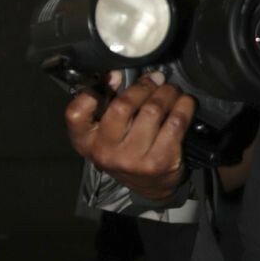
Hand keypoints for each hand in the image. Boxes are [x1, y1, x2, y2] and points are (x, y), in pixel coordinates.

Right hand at [64, 72, 194, 202]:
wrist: (149, 185)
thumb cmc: (125, 150)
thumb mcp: (106, 132)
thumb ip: (107, 104)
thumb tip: (117, 74)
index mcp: (86, 141)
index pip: (76, 114)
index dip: (90, 93)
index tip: (114, 77)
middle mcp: (105, 152)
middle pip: (123, 106)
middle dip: (144, 86)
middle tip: (155, 81)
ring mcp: (132, 159)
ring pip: (153, 110)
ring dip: (167, 93)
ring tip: (170, 91)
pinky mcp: (159, 162)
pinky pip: (176, 122)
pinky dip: (183, 106)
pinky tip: (183, 103)